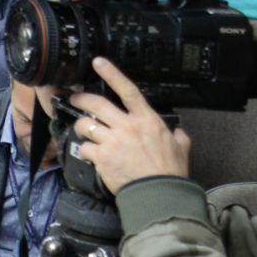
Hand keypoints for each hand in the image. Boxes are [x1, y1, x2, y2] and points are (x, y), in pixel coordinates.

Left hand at [68, 61, 189, 186]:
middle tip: (75, 99)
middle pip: (96, 103)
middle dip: (81, 98)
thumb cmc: (170, 172)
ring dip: (82, 127)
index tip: (98, 62)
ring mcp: (112, 141)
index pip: (128, 90)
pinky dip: (86, 150)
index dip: (112, 73)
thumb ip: (177, 134)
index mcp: (147, 120)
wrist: (159, 195)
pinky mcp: (102, 156)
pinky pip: (85, 147)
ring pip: (86, 124)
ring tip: (84, 131)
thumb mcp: (181, 147)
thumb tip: (177, 130)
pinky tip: (92, 155)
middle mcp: (127, 126)